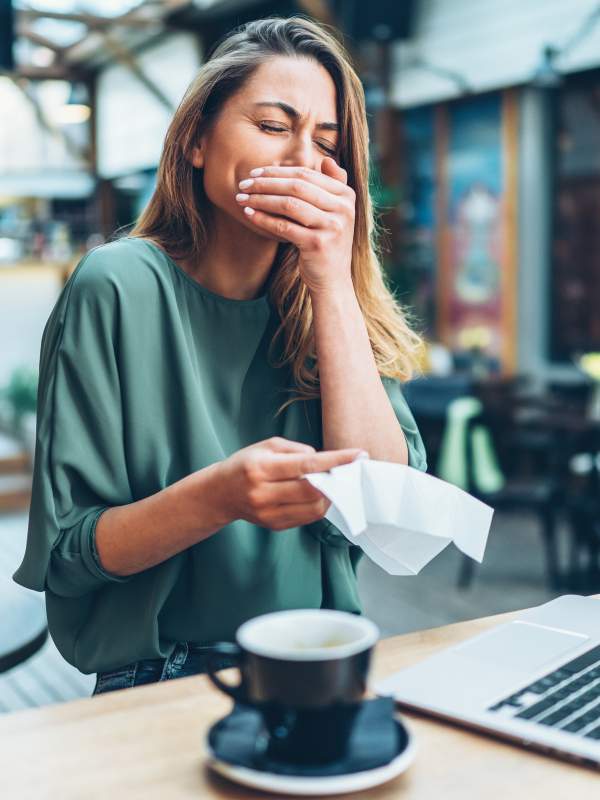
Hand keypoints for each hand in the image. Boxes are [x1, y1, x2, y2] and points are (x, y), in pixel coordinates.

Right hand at [216, 436, 365, 530]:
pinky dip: (319, 505)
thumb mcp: (267, 446)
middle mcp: (264, 493)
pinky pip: (308, 517)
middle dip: (337, 479)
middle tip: (348, 469)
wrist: (220, 493)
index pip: (307, 465)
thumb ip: (297, 451)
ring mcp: (269, 513)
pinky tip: (319, 494)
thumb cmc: (247, 464)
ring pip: (314, 507)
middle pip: (314, 491)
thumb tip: (324, 461)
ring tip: (332, 482)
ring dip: (330, 495)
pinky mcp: (275, 526)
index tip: (359, 455)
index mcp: (261, 468)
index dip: (337, 460)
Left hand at [235, 158, 355, 293]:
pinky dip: (263, 219)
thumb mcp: (334, 213)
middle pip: (296, 187)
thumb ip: (332, 186)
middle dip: (266, 183)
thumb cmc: (327, 243)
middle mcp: (343, 208)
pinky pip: (284, 227)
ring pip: (289, 205)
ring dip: (261, 199)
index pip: (306, 175)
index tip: (255, 173)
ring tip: (242, 198)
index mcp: (346, 195)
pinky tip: (249, 214)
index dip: (278, 172)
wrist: (333, 280)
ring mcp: (332, 227)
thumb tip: (327, 159)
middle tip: (243, 184)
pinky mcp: (318, 244)